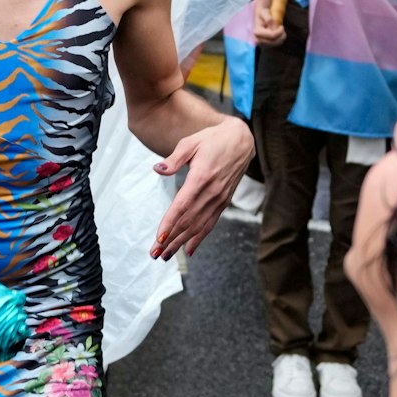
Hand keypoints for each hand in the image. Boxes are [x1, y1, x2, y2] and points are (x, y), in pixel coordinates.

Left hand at [150, 117, 255, 259]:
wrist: (241, 141)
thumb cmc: (211, 140)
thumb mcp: (190, 143)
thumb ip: (174, 159)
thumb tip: (158, 170)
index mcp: (201, 178)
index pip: (182, 206)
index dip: (169, 223)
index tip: (159, 238)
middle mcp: (211, 192)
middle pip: (188, 221)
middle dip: (170, 239)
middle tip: (154, 254)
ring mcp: (219, 199)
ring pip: (198, 227)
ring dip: (181, 243)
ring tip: (166, 256)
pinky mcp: (223, 202)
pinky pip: (210, 224)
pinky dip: (199, 239)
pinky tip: (188, 250)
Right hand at [252, 0, 286, 46]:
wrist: (260, 17)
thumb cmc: (263, 14)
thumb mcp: (264, 12)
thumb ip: (268, 18)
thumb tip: (273, 27)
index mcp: (257, 32)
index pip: (272, 36)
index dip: (279, 32)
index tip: (282, 26)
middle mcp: (258, 40)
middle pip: (274, 41)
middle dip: (281, 35)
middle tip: (282, 28)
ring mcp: (261, 44)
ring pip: (276, 44)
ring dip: (281, 38)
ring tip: (282, 31)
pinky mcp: (265, 45)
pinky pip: (276, 45)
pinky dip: (280, 40)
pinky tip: (279, 34)